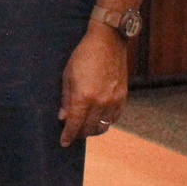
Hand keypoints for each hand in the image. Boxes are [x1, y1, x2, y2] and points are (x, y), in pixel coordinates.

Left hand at [59, 24, 127, 145]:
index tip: (63, 142)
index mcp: (84, 96)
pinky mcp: (123, 97)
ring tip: (84, 128)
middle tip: (72, 133)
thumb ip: (66, 99)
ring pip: (103, 126)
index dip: (68, 135)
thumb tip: (63, 117)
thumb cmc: (83, 56)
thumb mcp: (67, 75)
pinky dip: (105, 122)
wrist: (108, 42)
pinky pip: (114, 118)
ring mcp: (114, 100)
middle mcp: (100, 102)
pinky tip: (98, 119)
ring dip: (92, 130)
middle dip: (79, 133)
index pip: (75, 123)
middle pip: (89, 128)